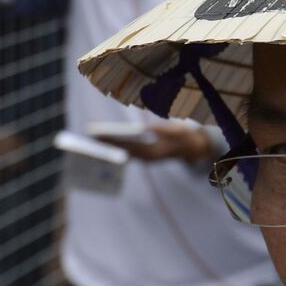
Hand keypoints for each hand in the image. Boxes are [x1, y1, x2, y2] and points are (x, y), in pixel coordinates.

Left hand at [97, 121, 212, 163]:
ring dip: (111, 142)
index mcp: (154, 153)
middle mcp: (147, 158)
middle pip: (123, 149)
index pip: (129, 146)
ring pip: (124, 150)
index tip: (100, 135)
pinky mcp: (145, 154)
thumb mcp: (180, 132)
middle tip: (91, 132)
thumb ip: (166, 130)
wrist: (195, 149)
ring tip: (96, 132)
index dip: (114, 140)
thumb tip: (149, 127)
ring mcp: (146, 157)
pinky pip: (128, 148)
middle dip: (108, 141)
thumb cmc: (188, 138)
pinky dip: (118, 142)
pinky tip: (109, 137)